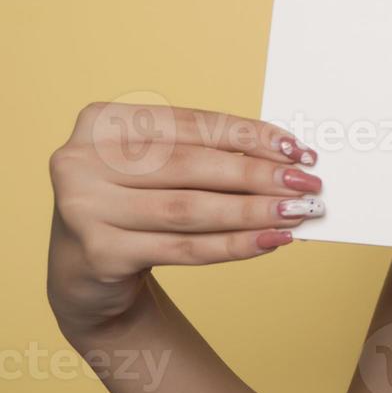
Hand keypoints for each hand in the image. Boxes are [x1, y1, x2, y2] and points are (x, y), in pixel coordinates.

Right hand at [47, 99, 325, 334]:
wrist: (83, 271)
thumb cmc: (132, 203)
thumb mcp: (157, 168)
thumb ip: (207, 153)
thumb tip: (286, 157)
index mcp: (102, 122)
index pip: (193, 125)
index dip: (251, 136)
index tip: (298, 150)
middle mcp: (82, 160)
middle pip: (193, 165)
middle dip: (258, 174)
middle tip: (307, 184)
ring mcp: (84, 208)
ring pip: (190, 208)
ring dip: (253, 211)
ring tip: (297, 212)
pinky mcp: (98, 253)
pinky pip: (182, 248)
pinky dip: (233, 245)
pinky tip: (270, 241)